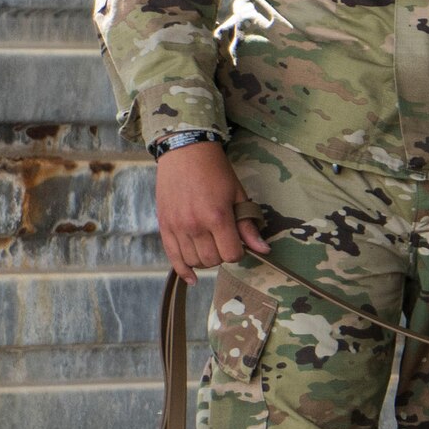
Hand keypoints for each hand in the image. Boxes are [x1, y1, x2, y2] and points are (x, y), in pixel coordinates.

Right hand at [155, 142, 268, 281]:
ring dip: (205, 259)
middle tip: (224, 240)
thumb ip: (248, 225)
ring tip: (210, 245)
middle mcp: (195, 225)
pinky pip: (173, 258)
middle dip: (222, 255)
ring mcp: (177, 227)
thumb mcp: (237, 194)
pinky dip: (183, 270)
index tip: (238, 241)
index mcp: (217, 216)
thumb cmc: (215, 171)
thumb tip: (264, 250)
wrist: (185, 151)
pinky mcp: (165, 226)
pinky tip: (192, 277)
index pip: (232, 254)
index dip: (239, 251)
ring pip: (194, 261)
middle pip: (213, 260)